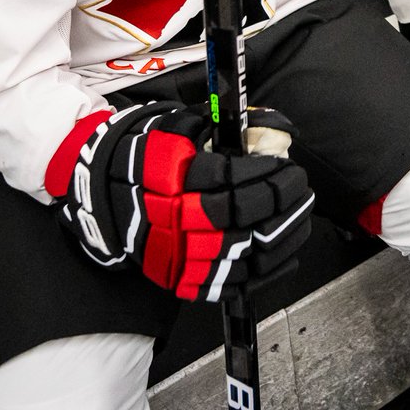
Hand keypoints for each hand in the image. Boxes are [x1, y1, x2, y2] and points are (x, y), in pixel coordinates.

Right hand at [46, 102, 314, 301]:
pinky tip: (289, 251)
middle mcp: (175, 217)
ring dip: (283, 234)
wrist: (107, 196)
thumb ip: (231, 127)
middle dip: (280, 200)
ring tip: (302, 215)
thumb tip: (279, 128)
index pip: (230, 177)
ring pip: (243, 251)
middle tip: (301, 186)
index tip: (288, 165)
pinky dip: (268, 270)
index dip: (266, 172)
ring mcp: (179, 254)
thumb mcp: (184, 125)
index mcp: (173, 176)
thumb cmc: (153, 155)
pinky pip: (234, 283)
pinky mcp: (184, 280)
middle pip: (240, 214)